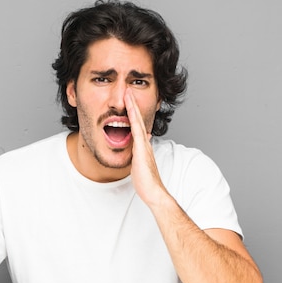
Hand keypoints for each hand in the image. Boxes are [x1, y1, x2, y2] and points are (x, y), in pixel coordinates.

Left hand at [125, 89, 168, 207]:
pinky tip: (129, 109)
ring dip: (132, 107)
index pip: (137, 126)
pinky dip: (132, 117)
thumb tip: (138, 149)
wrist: (153, 191)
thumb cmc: (146, 182)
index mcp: (143, 146)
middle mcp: (144, 142)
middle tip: (129, 91)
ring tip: (128, 94)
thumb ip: (139, 156)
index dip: (133, 114)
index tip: (129, 103)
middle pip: (138, 119)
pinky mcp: (141, 148)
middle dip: (133, 105)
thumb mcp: (140, 166)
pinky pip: (136, 129)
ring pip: (137, 121)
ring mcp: (143, 144)